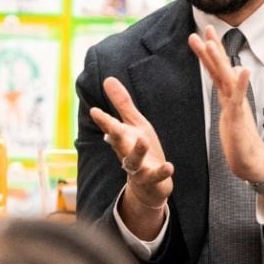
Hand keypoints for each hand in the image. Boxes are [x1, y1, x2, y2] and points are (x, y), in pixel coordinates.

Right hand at [89, 77, 172, 208]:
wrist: (148, 185)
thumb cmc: (141, 150)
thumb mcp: (134, 125)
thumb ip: (122, 104)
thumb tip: (108, 79)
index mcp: (123, 138)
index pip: (111, 127)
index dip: (103, 120)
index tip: (94, 110)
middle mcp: (127, 152)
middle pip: (118, 143)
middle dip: (114, 134)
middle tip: (111, 126)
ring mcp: (138, 167)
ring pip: (134, 161)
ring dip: (137, 151)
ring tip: (143, 140)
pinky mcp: (152, 179)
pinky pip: (156, 176)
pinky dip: (162, 172)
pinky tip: (169, 166)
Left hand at [189, 26, 263, 182]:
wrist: (251, 162)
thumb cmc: (240, 142)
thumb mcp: (231, 115)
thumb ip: (230, 97)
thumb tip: (232, 76)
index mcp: (228, 97)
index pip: (216, 71)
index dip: (209, 53)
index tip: (200, 36)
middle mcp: (233, 97)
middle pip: (221, 68)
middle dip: (213, 47)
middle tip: (206, 26)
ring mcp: (237, 106)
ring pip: (227, 79)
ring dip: (220, 59)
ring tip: (212, 42)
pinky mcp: (240, 118)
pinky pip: (240, 98)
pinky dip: (242, 83)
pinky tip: (243, 70)